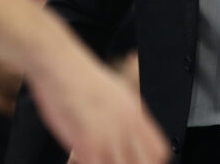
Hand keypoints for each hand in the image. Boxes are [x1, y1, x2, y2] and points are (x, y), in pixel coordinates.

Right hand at [28, 50, 168, 163]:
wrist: (60, 65)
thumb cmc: (82, 77)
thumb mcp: (118, 91)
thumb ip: (130, 115)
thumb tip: (136, 128)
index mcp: (136, 114)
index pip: (158, 151)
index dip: (150, 161)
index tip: (140, 162)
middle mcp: (126, 125)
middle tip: (115, 161)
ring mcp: (108, 135)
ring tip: (97, 157)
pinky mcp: (86, 142)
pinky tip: (80, 157)